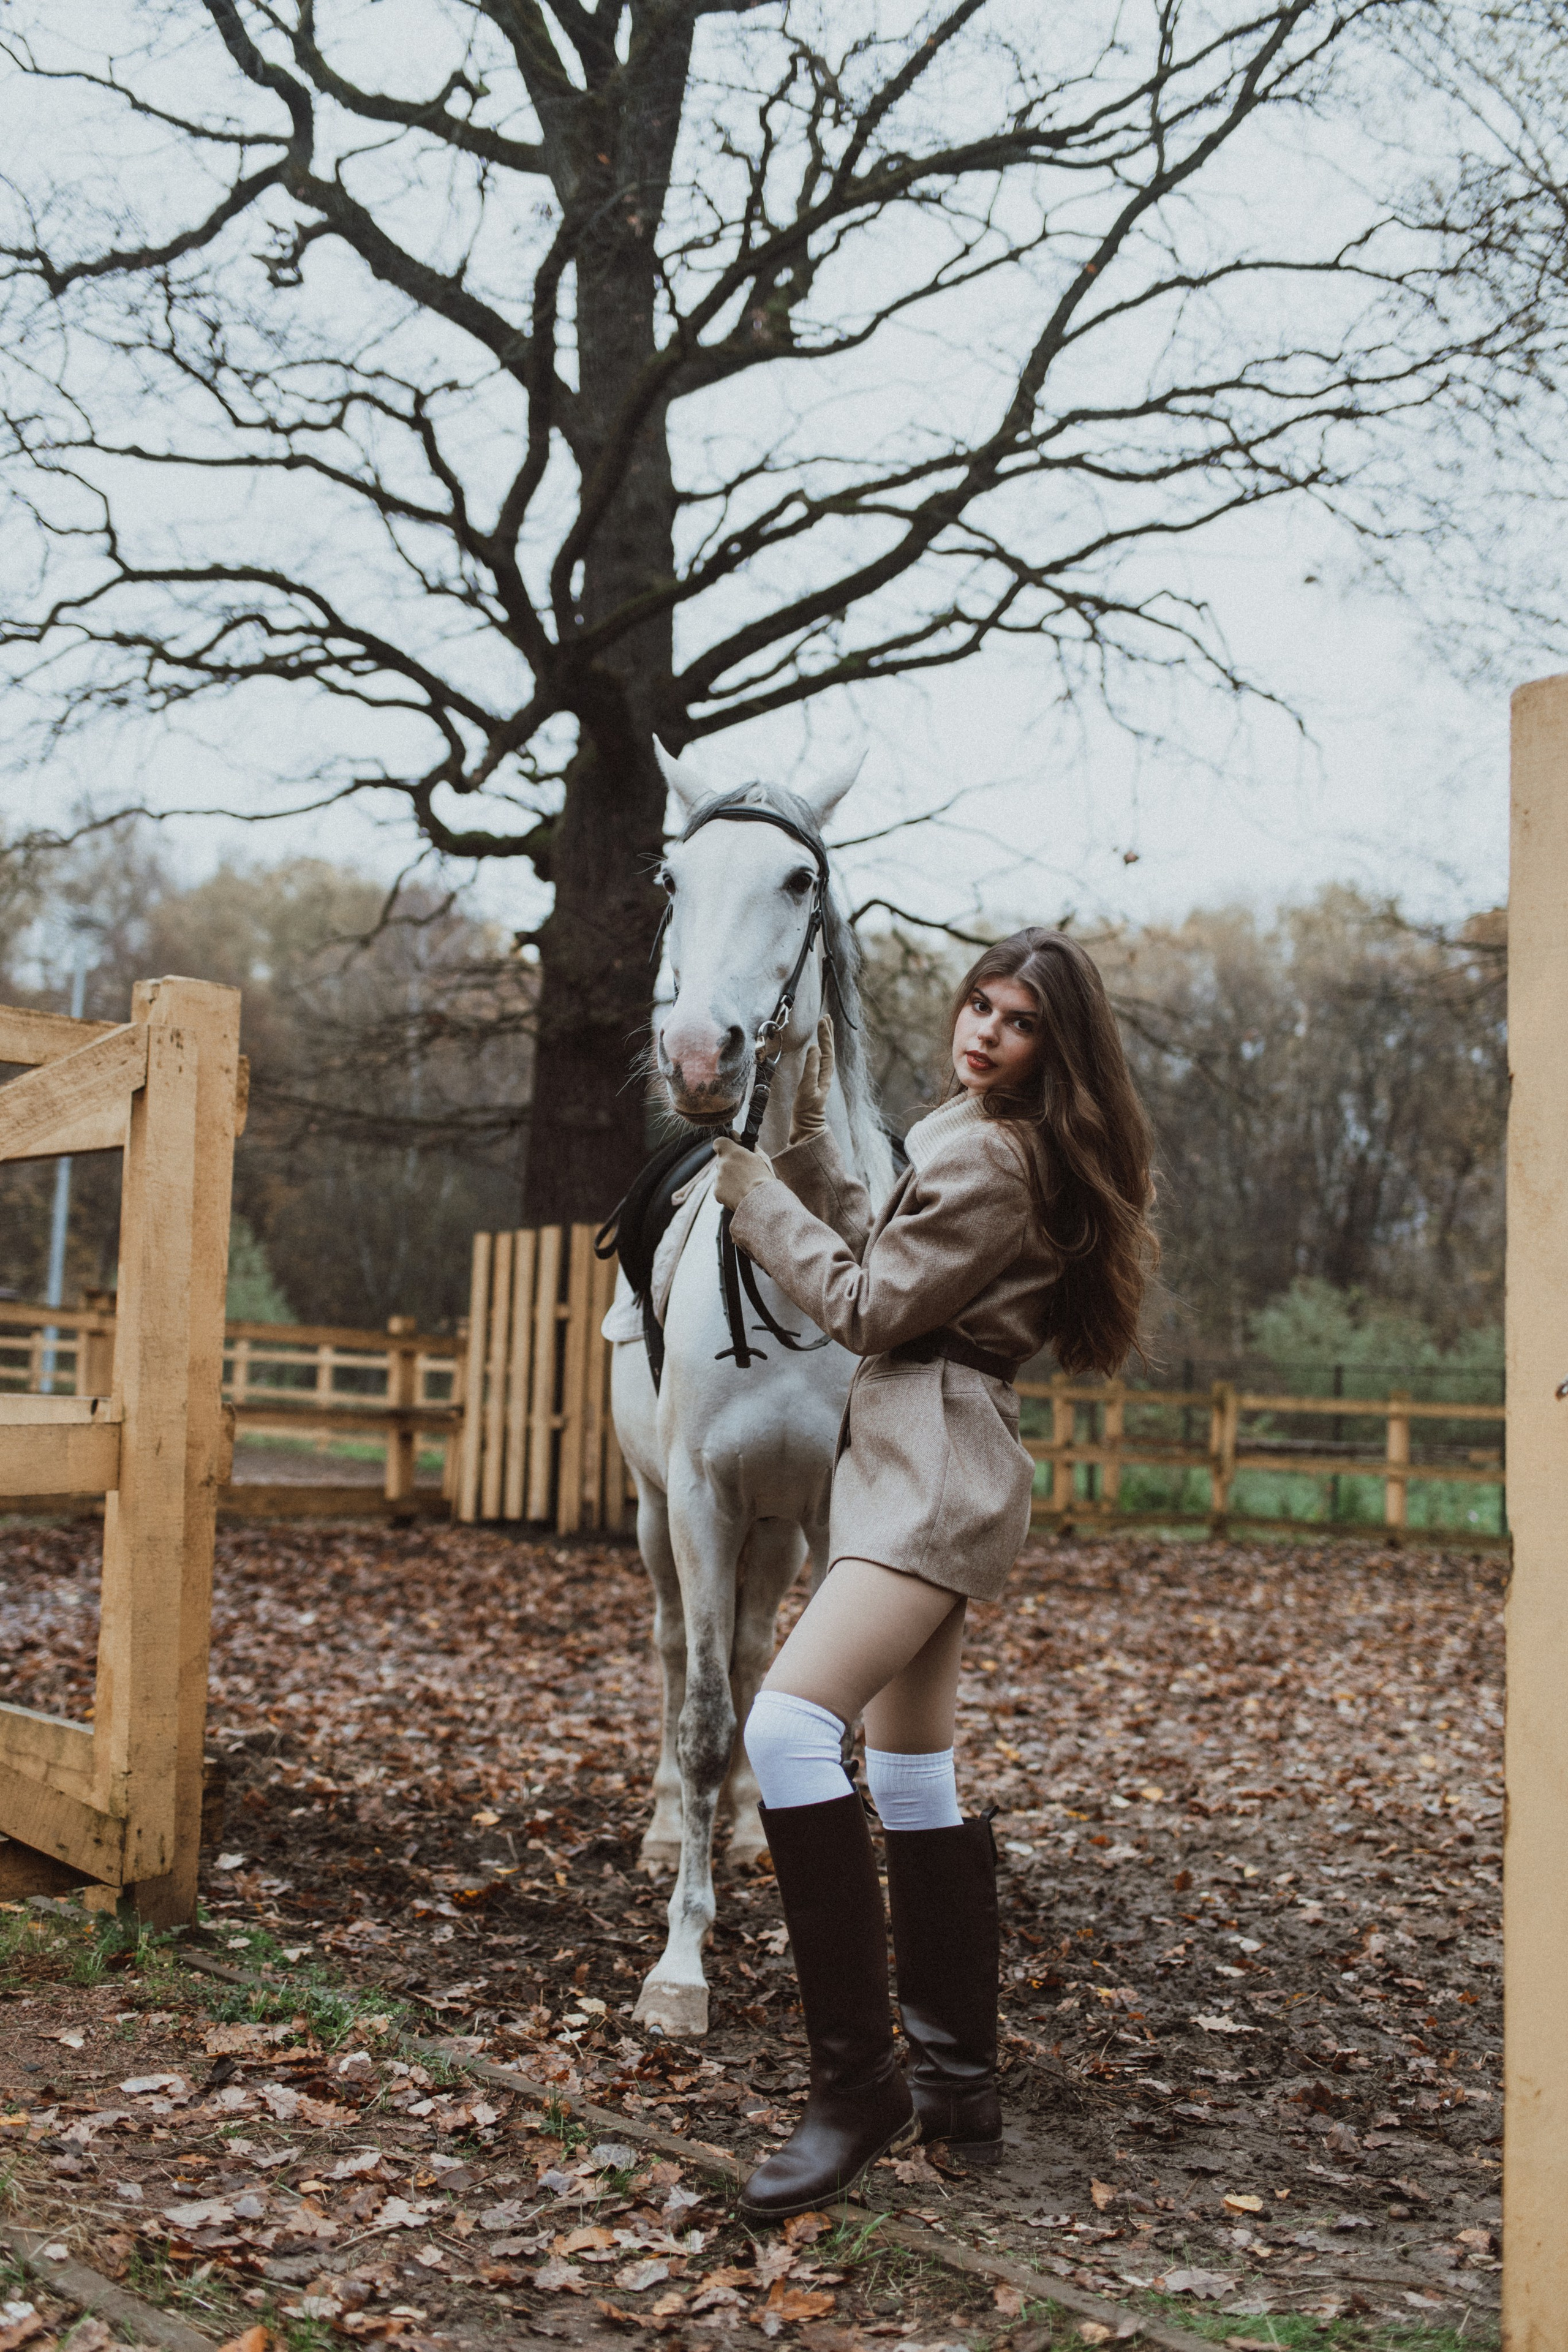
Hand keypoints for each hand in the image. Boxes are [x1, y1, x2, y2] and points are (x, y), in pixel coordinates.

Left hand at [713, 1133, 775, 1210]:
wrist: (761, 1202)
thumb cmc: (764, 1178)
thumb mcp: (760, 1157)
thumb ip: (745, 1144)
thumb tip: (734, 1134)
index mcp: (733, 1152)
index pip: (719, 1142)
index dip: (724, 1146)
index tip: (730, 1150)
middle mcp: (722, 1163)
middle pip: (722, 1161)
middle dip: (730, 1165)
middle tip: (744, 1174)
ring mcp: (718, 1178)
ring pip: (721, 1176)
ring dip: (730, 1179)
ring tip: (744, 1186)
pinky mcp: (717, 1191)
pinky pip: (720, 1189)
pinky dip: (727, 1192)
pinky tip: (739, 1194)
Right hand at [789, 1015, 835, 1146]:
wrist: (807, 1130)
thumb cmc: (806, 1112)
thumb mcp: (807, 1089)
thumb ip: (810, 1068)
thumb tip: (814, 1048)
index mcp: (824, 1076)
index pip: (826, 1051)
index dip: (825, 1035)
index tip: (822, 1020)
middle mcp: (824, 1076)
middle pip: (828, 1051)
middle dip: (827, 1034)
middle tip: (826, 1018)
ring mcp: (820, 1080)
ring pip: (824, 1055)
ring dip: (824, 1041)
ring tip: (823, 1028)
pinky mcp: (814, 1084)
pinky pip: (819, 1062)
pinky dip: (819, 1051)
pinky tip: (816, 1049)